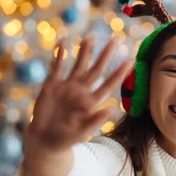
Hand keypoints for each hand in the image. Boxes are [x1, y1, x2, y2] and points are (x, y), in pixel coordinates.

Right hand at [25, 35, 133, 153]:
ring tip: (91, 36)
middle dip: (105, 55)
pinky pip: (57, 66)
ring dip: (85, 51)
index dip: (119, 72)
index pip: (108, 84)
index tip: (130, 60)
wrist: (45, 139)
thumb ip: (95, 121)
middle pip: (96, 69)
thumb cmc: (66, 139)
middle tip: (115, 40)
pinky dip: (60, 55)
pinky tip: (64, 42)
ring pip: (78, 64)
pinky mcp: (52, 85)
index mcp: (91, 102)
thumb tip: (111, 109)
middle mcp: (81, 91)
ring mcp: (67, 86)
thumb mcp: (81, 132)